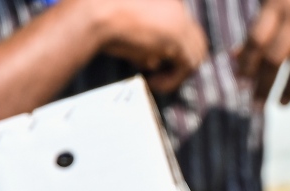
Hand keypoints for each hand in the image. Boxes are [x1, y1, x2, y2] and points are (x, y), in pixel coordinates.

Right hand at [88, 0, 207, 94]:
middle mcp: (177, 6)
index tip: (157, 62)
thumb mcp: (128, 27)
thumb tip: (155, 61)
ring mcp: (180, 21)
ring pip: (195, 53)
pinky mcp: (178, 38)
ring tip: (156, 81)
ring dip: (177, 72)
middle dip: (182, 61)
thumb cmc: (99, 17)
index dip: (174, 48)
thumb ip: (147, 42)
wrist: (93, 12)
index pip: (183, 26)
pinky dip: (173, 80)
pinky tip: (154, 83)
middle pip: (196, 39)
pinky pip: (188, 66)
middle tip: (161, 75)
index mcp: (167, 1)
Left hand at [234, 0, 289, 104]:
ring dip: (289, 90)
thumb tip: (235, 58)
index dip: (247, 63)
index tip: (241, 83)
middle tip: (255, 105)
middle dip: (263, 85)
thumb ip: (260, 29)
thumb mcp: (279, 5)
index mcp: (277, 2)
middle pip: (274, 57)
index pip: (256, 39)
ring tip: (281, 104)